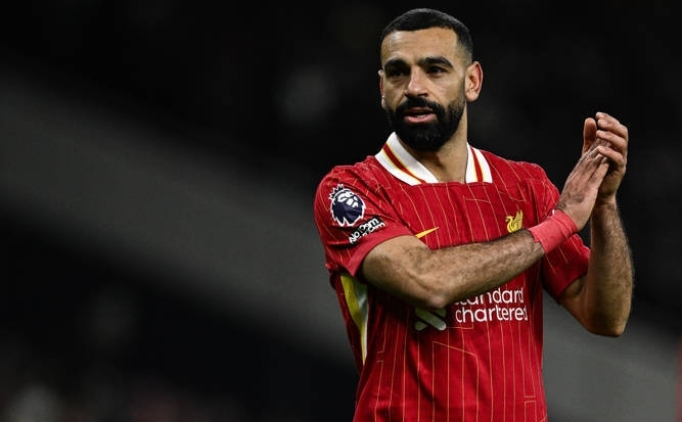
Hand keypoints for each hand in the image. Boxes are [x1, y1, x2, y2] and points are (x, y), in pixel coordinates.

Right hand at [555, 113, 616, 229]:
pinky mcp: (587, 191)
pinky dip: (601, 167)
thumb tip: (577, 182)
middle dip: (596, 142)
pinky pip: (595, 177)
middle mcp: (576, 177)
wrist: (559, 223)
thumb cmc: (565, 212)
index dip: (591, 147)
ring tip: (607, 139)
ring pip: (591, 163)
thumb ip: (574, 186)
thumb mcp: (570, 195)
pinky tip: (608, 159)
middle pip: (588, 157)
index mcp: (573, 178)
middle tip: (603, 130)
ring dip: (600, 150)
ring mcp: (581, 183)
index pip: (584, 159)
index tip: (598, 136)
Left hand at [582, 111, 628, 202]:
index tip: (597, 114)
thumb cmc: (595, 170)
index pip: (616, 127)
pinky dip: (609, 152)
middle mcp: (621, 150)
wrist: (597, 192)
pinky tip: (599, 149)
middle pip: (623, 132)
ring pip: (622, 144)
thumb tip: (589, 119)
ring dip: (611, 136)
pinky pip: (617, 159)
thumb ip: (590, 136)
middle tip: (600, 121)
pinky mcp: (619, 170)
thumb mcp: (590, 151)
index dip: (609, 119)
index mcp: (615, 144)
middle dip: (612, 125)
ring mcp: (621, 159)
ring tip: (599, 133)